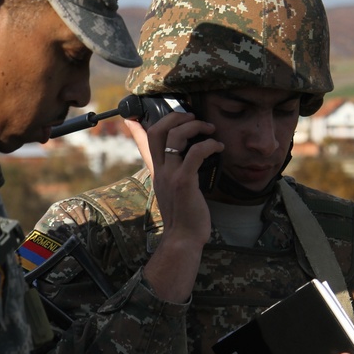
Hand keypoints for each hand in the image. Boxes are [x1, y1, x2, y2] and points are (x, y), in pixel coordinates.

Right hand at [123, 115, 221, 300]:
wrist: (182, 239)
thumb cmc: (183, 217)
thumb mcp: (174, 192)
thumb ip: (175, 176)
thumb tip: (182, 168)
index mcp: (157, 171)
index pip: (143, 143)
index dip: (138, 126)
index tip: (135, 114)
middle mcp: (161, 170)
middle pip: (158, 130)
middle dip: (176, 116)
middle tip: (193, 117)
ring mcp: (171, 175)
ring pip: (175, 136)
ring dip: (195, 126)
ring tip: (210, 129)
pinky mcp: (184, 181)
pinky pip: (196, 153)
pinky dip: (209, 144)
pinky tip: (218, 147)